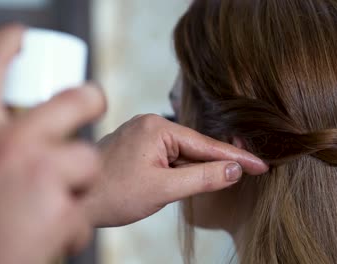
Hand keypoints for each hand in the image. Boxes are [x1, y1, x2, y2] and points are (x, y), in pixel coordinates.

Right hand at [0, 25, 105, 263]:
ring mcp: (41, 176)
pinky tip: (43, 235)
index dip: (4, 45)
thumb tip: (4, 122)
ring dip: (76, 180)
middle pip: (72, 101)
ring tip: (45, 205)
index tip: (18, 37)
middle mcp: (8, 144)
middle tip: (92, 102)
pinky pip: (82, 208)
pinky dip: (69, 223)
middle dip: (88, 99)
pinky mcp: (64, 213)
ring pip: (87, 160)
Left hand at [85, 114, 267, 226]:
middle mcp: (150, 124)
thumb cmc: (112, 194)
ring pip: (183, 153)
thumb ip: (201, 178)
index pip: (206, 144)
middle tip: (252, 170)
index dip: (236, 157)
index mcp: (157, 128)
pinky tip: (189, 180)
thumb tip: (234, 170)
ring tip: (221, 178)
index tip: (261, 165)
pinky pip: (169, 156)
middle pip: (196, 146)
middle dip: (219, 162)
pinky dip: (182, 169)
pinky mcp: (138, 146)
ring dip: (198, 168)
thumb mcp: (162, 189)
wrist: (75, 200)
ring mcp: (143, 134)